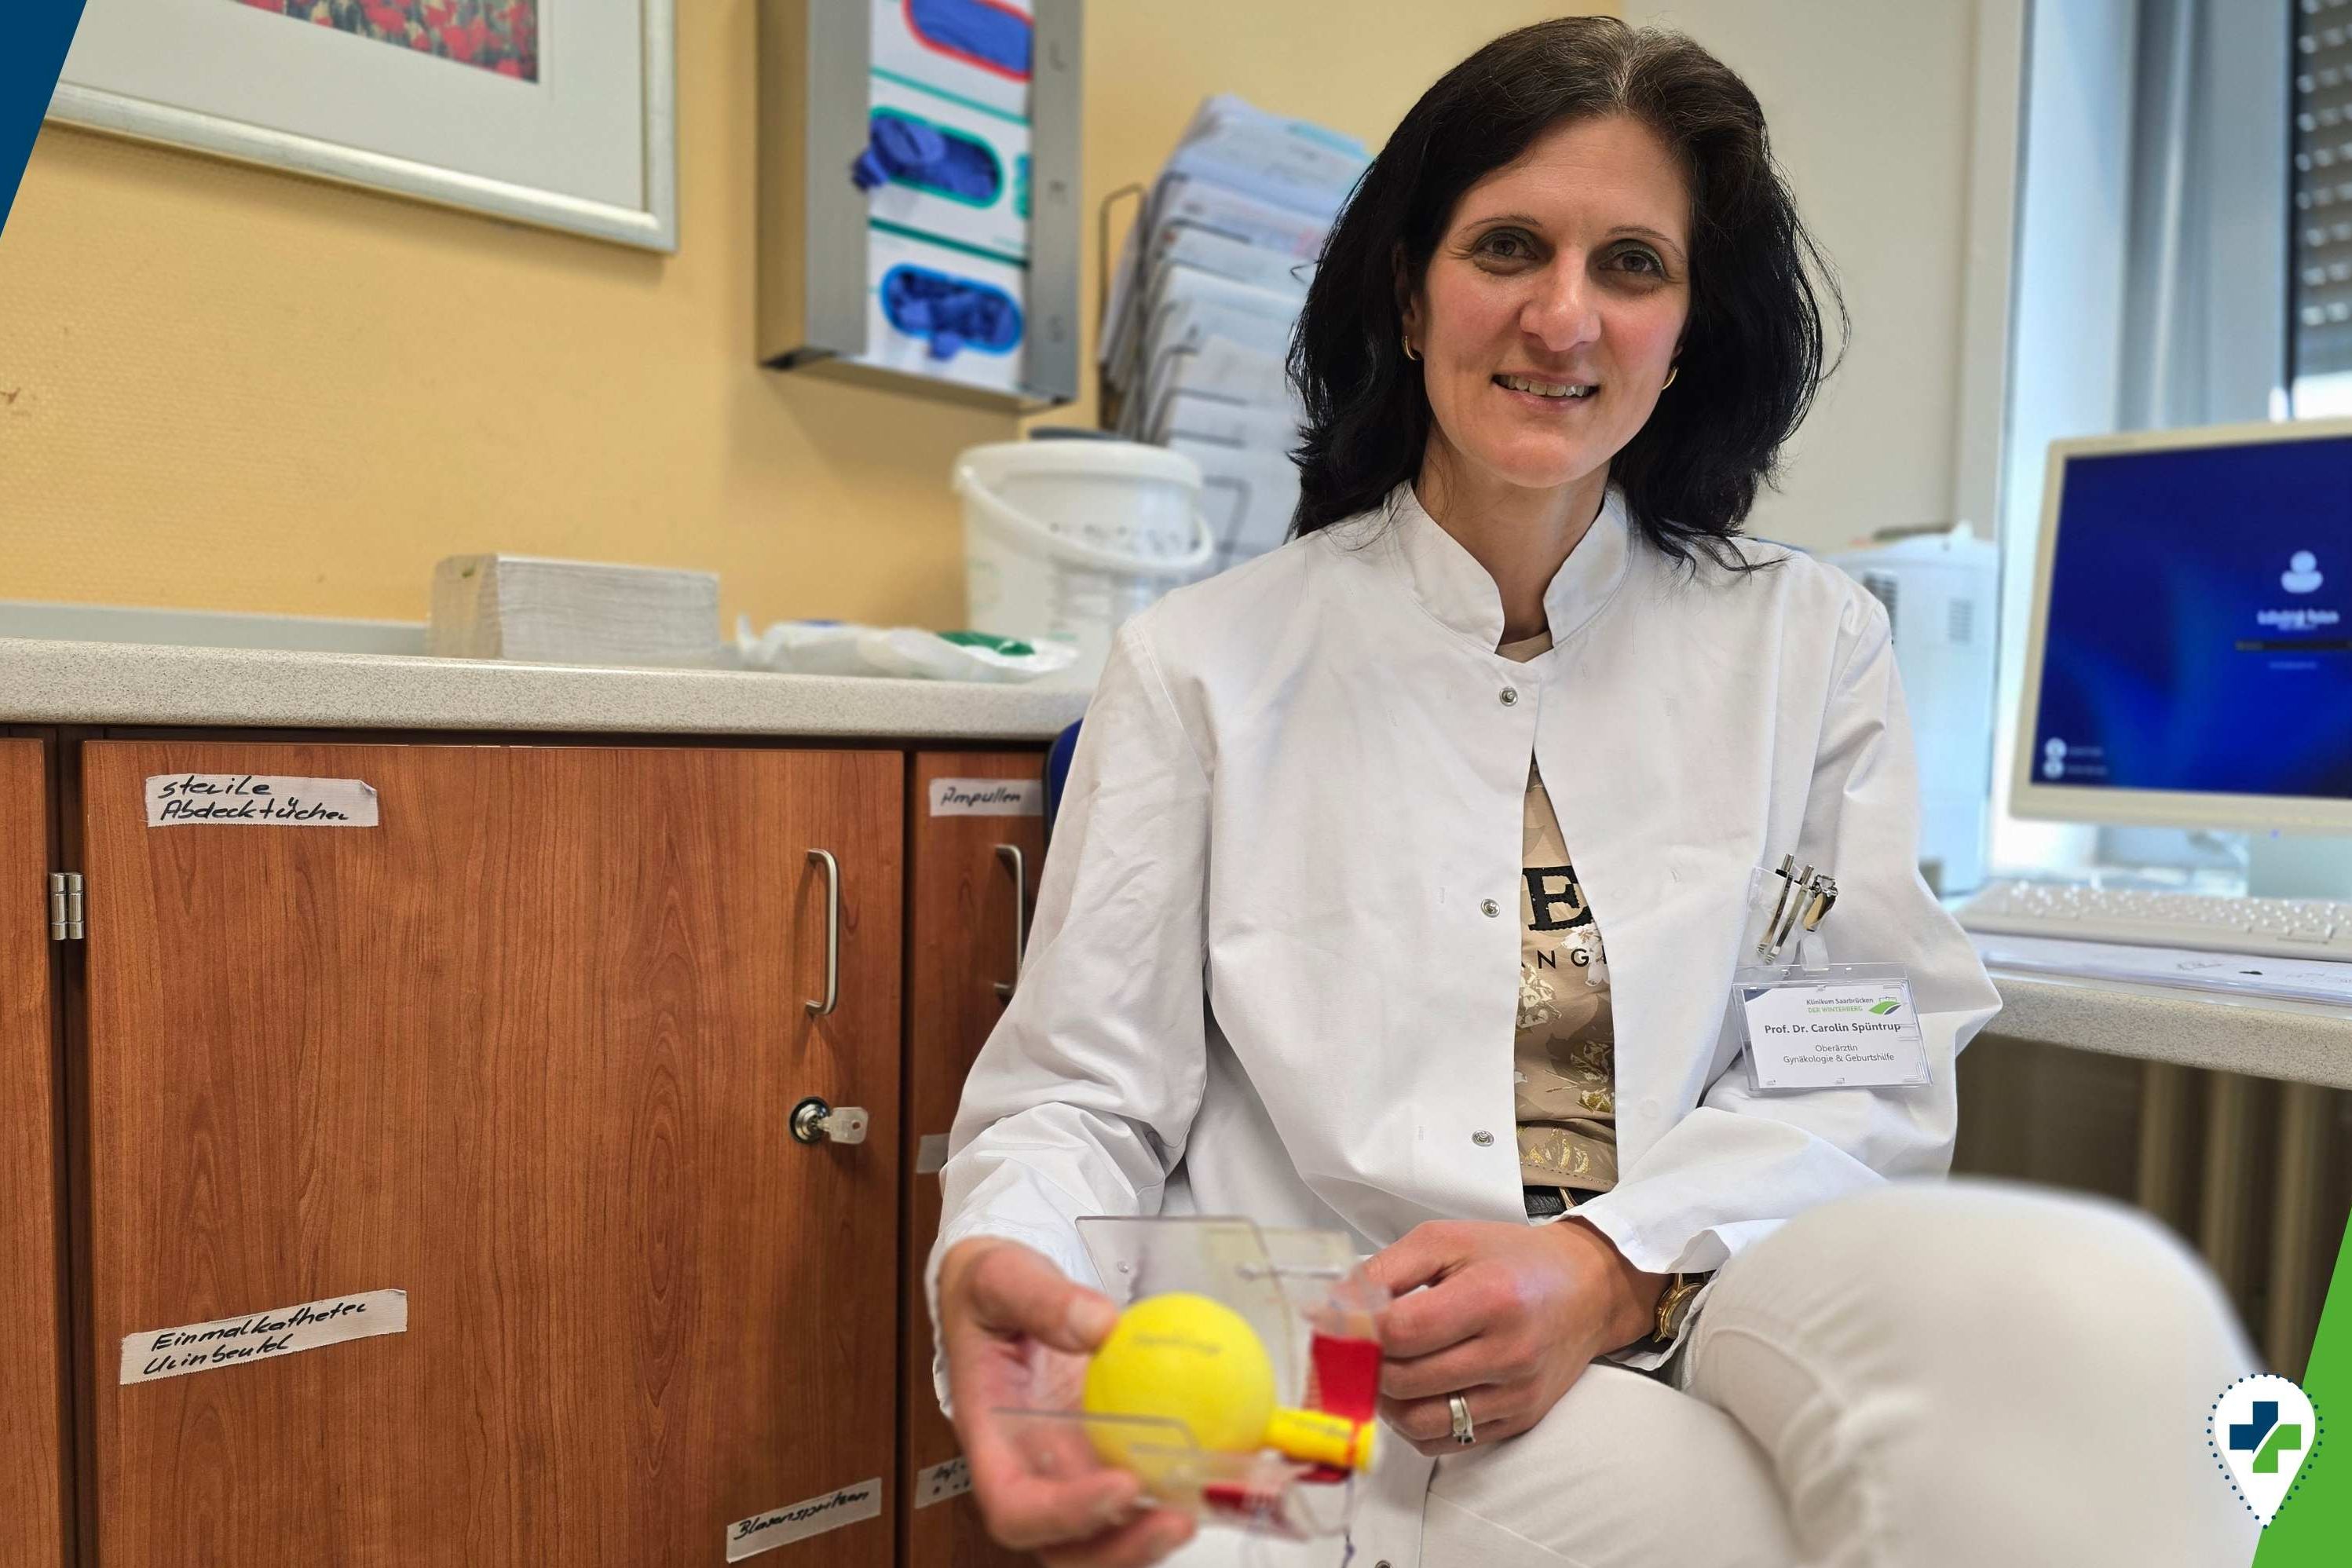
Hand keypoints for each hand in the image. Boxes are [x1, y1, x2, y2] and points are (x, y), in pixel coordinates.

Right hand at [937, 1237, 1198, 1566]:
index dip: (1064, 1516)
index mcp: (994, 1441)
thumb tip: (1100, 1326)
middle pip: (1069, 1547)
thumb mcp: (1001, 1277)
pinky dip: (1188, 1486)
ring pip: (1114, 1531)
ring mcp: (1076, 1469)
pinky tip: (1232, 1462)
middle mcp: (1035, 1470)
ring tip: (1214, 1497)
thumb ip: (1041, 1299)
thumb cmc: (989, 1293)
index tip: (1119, 1486)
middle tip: (1178, 1516)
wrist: (1005, 1293)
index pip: (1016, 1507)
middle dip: (1123, 1549)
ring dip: (1161, 1529)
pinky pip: (1149, 1486)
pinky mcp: (1113, 1452)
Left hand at [1364, 1218, 1666, 1456]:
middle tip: (1361, 1343)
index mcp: (1491, 1298)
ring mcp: (1515, 1396)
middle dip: (1368, 1362)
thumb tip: (1331, 1308)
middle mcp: (1508, 1354)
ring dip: (1386, 1400)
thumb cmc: (1511, 1258)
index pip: (1401, 1333)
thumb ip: (1385, 1271)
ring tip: (1386, 1368)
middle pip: (1404, 1380)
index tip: (1342, 1320)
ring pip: (1418, 1422)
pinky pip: (1444, 1442)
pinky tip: (1415, 1391)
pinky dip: (1415, 1423)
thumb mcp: (1445, 1241)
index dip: (1359, 1329)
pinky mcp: (1517, 1421)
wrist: (1586, 1289)